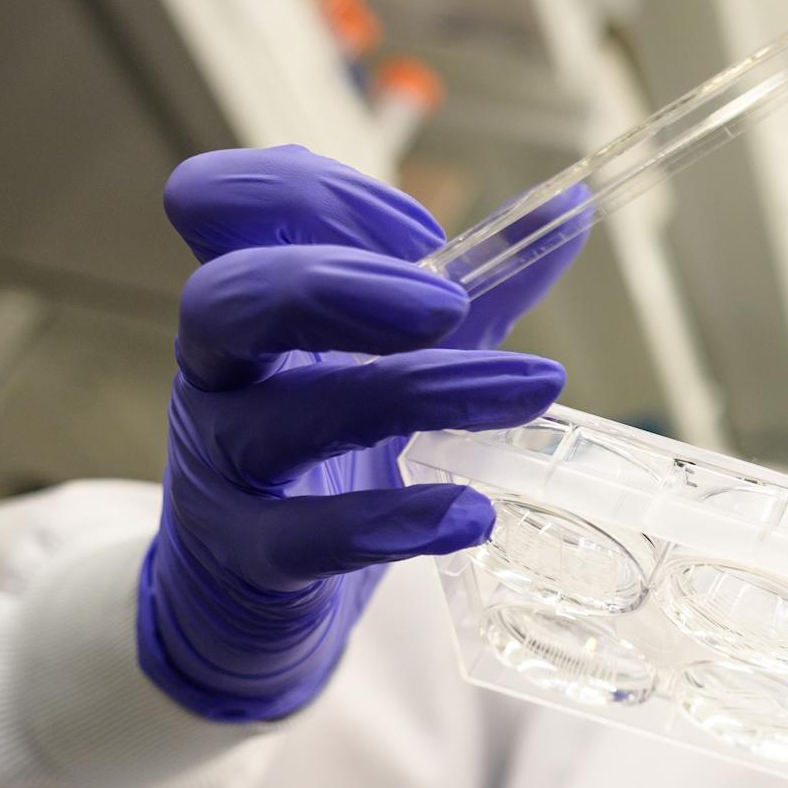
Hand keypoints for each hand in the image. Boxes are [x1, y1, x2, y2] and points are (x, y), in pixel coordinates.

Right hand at [139, 145, 582, 720]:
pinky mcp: (247, 556)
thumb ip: (479, 284)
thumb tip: (569, 204)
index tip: (423, 233)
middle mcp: (217, 372)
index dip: (309, 196)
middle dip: (340, 287)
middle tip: (449, 306)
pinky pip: (306, 537)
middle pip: (226, 298)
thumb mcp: (401, 355)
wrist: (251, 592)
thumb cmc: (326, 448)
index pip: (218, 203)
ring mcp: (221, 466)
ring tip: (530, 389)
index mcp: (248, 301)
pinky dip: (393, 524)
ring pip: (280, 417)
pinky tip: (472, 514)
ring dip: (414, 392)